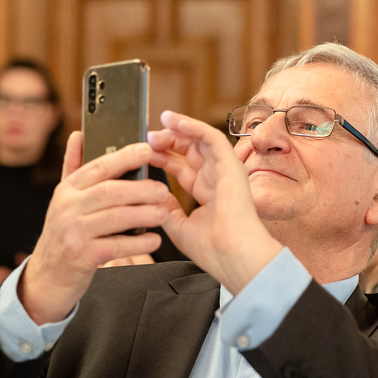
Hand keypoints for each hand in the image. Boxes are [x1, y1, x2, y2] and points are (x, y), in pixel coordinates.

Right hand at [20, 132, 175, 323]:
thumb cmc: (64, 233)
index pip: (97, 167)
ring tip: (162, 212)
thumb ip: (73, 167)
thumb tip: (79, 134)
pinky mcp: (84, 256)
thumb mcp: (64, 200)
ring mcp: (74, 233)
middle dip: (141, 189)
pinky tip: (154, 239)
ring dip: (145, 214)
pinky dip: (139, 242)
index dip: (123, 157)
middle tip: (162, 190)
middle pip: (110, 191)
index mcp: (66, 190)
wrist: (47, 277)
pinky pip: (118, 245)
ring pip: (117, 217)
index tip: (146, 149)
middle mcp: (67, 208)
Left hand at [148, 111, 282, 294]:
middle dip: (168, 142)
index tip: (144, 154)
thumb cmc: (214, 250)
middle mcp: (216, 180)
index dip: (163, 158)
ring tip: (161, 123)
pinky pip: (211, 138)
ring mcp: (225, 171)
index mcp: (207, 194)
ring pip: (200, 140)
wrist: (233, 256)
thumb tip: (153, 192)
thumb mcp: (179, 226)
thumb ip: (167, 207)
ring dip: (179, 130)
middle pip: (190, 151)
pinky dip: (193, 126)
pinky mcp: (231, 164)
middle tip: (149, 138)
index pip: (182, 168)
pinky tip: (175, 121)